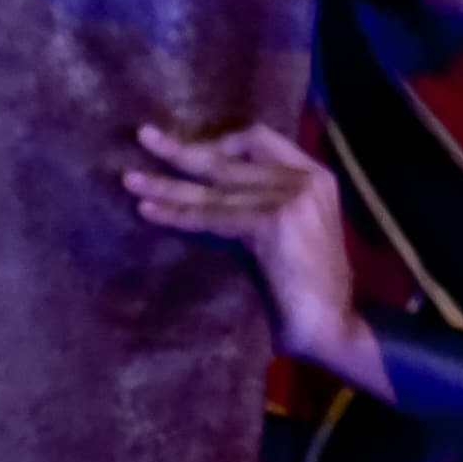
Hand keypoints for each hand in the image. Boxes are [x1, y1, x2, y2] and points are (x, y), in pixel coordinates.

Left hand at [125, 121, 370, 383]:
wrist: (332, 326)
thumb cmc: (301, 291)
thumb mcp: (272, 237)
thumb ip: (242, 210)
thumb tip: (189, 198)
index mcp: (313, 176)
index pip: (258, 140)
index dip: (216, 142)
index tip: (185, 149)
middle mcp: (305, 178)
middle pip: (230, 156)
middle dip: (182, 149)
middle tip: (144, 136)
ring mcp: (292, 197)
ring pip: (214, 189)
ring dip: (167, 185)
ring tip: (130, 181)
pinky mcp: (273, 222)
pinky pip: (212, 216)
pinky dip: (177, 215)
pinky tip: (149, 211)